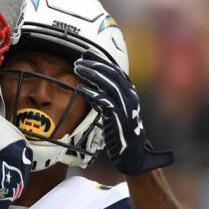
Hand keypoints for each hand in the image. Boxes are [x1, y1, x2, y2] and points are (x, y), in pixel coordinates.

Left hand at [73, 54, 174, 174]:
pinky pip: (105, 102)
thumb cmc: (121, 132)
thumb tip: (90, 86)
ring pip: (109, 84)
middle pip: (112, 74)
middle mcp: (130, 97)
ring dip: (92, 74)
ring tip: (77, 68)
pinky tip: (81, 89)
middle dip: (94, 64)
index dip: (101, 61)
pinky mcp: (119, 118)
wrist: (132, 154)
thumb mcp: (114, 111)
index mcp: (130, 93)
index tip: (86, 54)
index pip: (116, 71)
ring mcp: (126, 107)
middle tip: (78, 60)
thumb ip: (106, 97)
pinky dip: (93, 93)